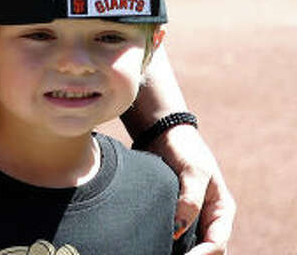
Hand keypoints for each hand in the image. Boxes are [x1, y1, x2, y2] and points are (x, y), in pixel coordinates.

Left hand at [146, 123, 232, 251]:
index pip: (217, 243)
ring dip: (180, 252)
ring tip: (158, 251)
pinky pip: (174, 235)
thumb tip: (178, 231)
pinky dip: (168, 242)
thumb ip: (190, 201)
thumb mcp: (193, 172)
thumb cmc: (185, 150)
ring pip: (191, 244)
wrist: (164, 133)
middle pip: (207, 250)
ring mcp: (193, 217)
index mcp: (222, 211)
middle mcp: (210, 218)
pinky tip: (153, 244)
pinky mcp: (175, 213)